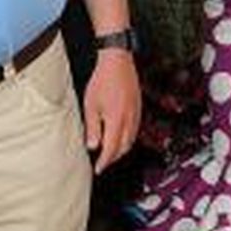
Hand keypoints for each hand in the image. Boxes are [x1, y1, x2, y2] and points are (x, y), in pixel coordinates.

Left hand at [83, 48, 140, 175]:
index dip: (104, 162)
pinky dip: (128, 139)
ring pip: (131, 140)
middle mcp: (130, 119)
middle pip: (123, 147)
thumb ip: (92, 128)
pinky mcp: (139, 108)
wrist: (118, 62)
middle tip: (103, 163)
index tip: (98, 169)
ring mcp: (136, 113)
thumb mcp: (91, 106)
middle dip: (113, 158)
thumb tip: (93, 146)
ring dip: (121, 150)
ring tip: (110, 153)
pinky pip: (136, 130)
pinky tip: (121, 137)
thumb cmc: (103, 80)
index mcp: (117, 121)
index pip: (111, 149)